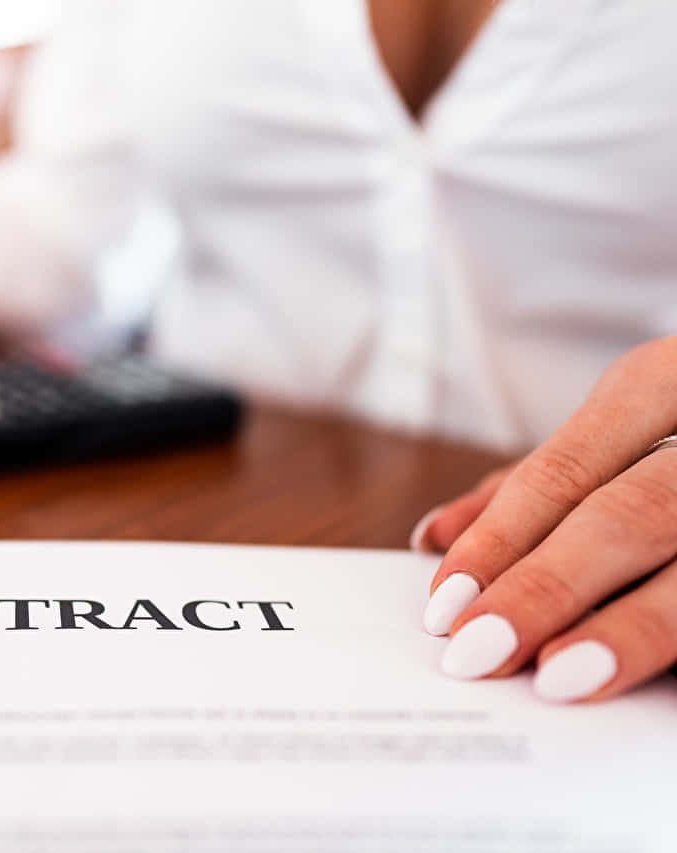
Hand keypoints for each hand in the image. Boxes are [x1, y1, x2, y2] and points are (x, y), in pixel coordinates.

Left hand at [410, 337, 676, 702]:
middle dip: (548, 588)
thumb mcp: (625, 423)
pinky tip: (659, 683)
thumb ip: (537, 481)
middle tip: (477, 651)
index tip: (444, 604)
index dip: (501, 540)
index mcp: (665, 379)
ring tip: (562, 678)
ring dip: (633, 627)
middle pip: (630, 515)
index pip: (564, 469)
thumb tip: (435, 536)